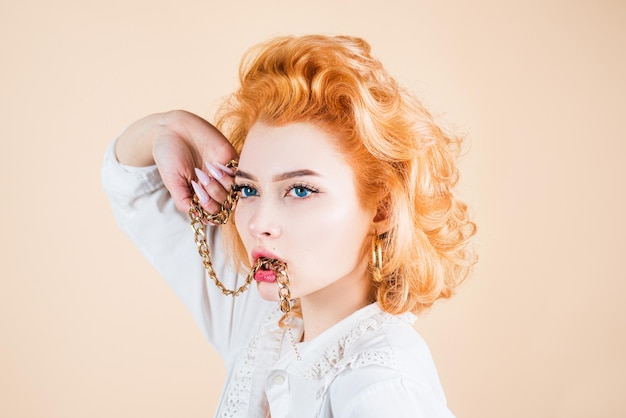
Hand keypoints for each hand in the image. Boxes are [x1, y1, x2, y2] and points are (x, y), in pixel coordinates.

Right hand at [115, 110, 237, 212]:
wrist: (172, 128)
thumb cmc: (169, 155)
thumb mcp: (172, 182)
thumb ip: (184, 202)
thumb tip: (198, 218)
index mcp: (199, 194)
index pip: (213, 213)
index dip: (209, 212)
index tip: (200, 202)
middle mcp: (213, 186)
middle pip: (225, 205)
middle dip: (214, 199)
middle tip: (199, 182)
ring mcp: (223, 173)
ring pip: (233, 192)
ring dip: (220, 187)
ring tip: (205, 173)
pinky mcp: (230, 158)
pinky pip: (239, 173)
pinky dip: (229, 174)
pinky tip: (215, 165)